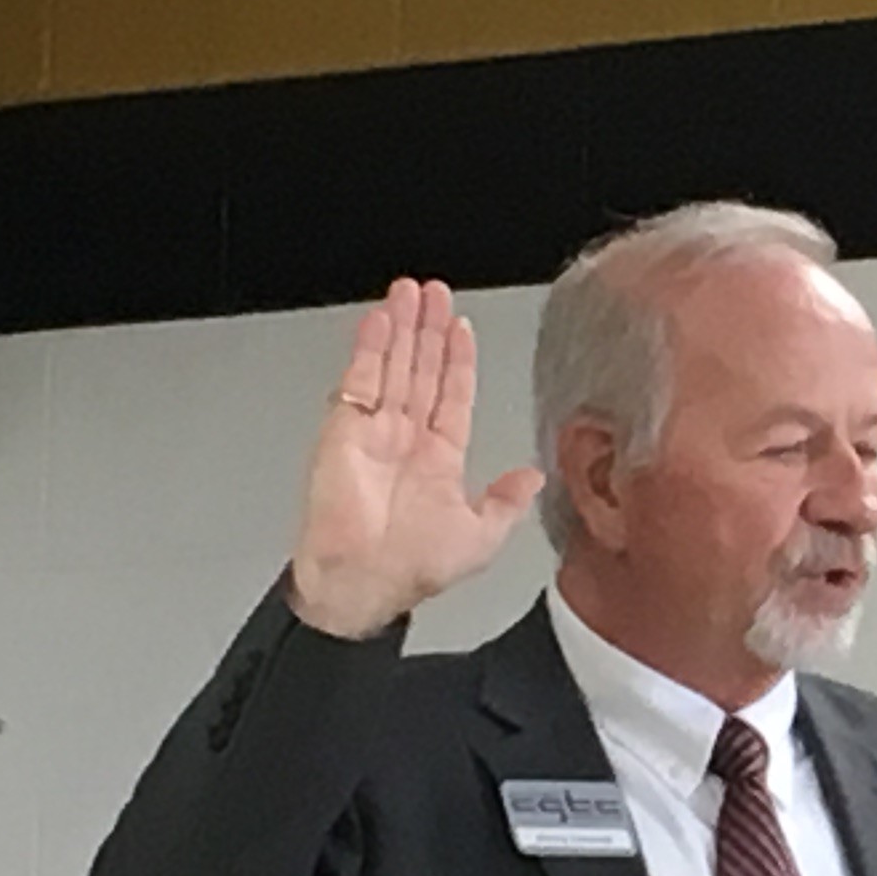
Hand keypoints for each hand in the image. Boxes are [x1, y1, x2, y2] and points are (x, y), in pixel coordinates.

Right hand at [286, 279, 545, 638]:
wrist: (363, 584)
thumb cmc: (412, 570)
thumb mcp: (481, 538)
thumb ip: (506, 503)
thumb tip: (532, 477)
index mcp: (438, 460)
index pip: (452, 396)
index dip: (457, 361)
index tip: (462, 327)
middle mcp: (405, 440)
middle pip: (420, 370)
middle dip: (429, 330)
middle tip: (435, 292)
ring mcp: (373, 430)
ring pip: (392, 365)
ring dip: (401, 328)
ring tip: (410, 292)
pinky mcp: (343, 428)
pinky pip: (359, 379)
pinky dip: (369, 347)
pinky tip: (380, 320)